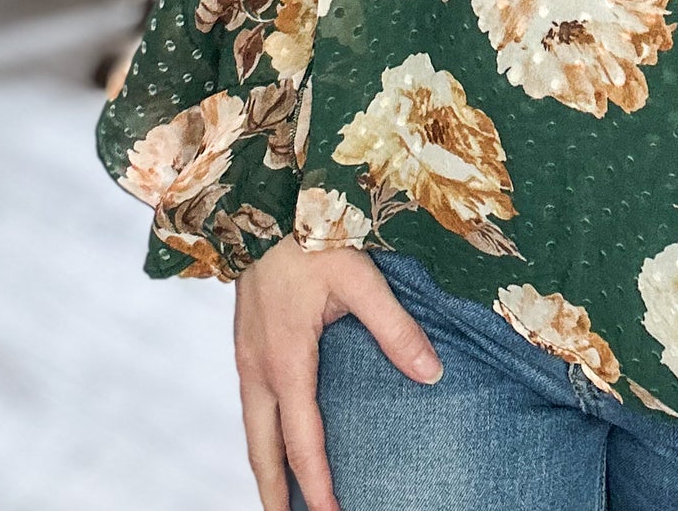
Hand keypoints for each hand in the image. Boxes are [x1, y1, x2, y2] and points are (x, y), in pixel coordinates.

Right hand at [234, 234, 443, 510]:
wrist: (261, 196)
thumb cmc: (311, 231)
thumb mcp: (359, 277)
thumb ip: (395, 327)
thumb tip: (431, 374)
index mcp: (286, 359)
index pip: (302, 442)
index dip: (317, 487)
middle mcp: (257, 366)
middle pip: (262, 450)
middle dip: (275, 495)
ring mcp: (246, 353)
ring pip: (252, 429)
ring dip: (266, 468)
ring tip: (282, 501)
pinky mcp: (245, 339)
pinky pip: (252, 403)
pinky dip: (263, 434)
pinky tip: (278, 436)